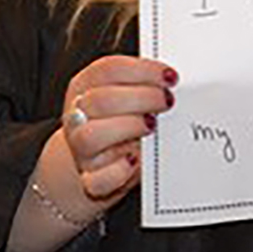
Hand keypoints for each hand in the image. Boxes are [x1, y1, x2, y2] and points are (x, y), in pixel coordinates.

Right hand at [62, 55, 177, 199]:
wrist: (99, 163)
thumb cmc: (122, 120)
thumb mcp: (128, 94)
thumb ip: (144, 83)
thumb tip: (173, 78)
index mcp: (86, 86)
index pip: (108, 69)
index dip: (142, 70)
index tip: (169, 76)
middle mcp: (79, 116)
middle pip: (100, 100)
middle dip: (141, 98)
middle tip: (167, 101)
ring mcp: (81, 151)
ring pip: (90, 137)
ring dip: (127, 128)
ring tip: (153, 126)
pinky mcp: (89, 182)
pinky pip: (96, 180)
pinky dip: (118, 171)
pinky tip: (136, 160)